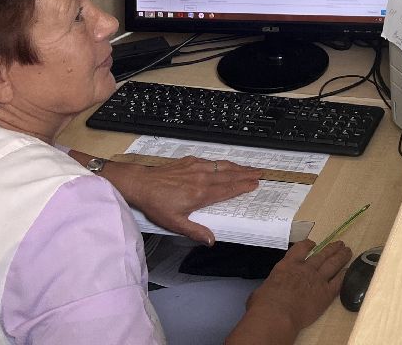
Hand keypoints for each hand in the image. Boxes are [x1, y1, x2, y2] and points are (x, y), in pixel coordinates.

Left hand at [101, 155, 262, 245]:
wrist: (142, 183)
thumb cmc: (157, 204)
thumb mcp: (175, 223)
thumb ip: (195, 231)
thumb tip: (211, 241)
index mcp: (201, 194)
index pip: (228, 190)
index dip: (242, 187)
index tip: (255, 184)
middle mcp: (203, 178)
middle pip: (229, 175)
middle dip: (246, 174)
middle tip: (260, 173)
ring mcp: (197, 168)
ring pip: (222, 166)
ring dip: (237, 167)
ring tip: (249, 167)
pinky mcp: (190, 161)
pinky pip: (211, 160)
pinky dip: (222, 162)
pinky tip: (225, 163)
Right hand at [236, 239, 351, 343]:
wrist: (277, 314)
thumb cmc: (264, 303)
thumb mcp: (263, 288)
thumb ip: (272, 285)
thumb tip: (267, 291)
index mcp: (288, 265)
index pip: (301, 248)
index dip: (309, 244)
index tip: (313, 243)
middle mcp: (305, 269)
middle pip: (322, 254)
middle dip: (331, 248)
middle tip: (339, 244)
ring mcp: (318, 280)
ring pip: (333, 264)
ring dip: (341, 256)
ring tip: (347, 251)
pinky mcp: (326, 293)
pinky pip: (338, 281)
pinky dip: (344, 275)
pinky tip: (348, 270)